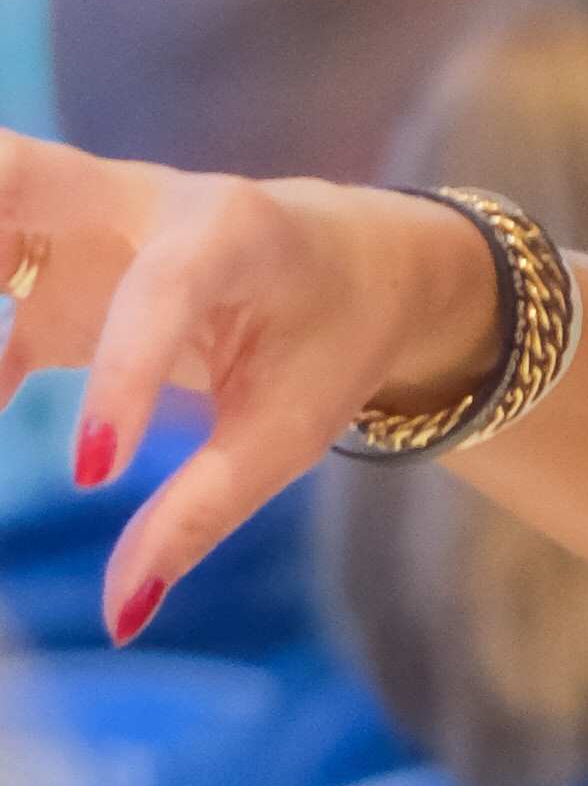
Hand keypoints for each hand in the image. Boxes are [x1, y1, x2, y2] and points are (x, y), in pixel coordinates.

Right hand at [0, 139, 504, 641]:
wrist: (357, 262)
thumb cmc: (330, 341)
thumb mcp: (289, 433)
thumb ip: (202, 514)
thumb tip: (120, 615)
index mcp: (230, 230)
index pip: (164, 289)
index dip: (122, 374)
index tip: (96, 472)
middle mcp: (143, 202)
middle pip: (28, 170)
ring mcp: (87, 222)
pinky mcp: (55, 264)